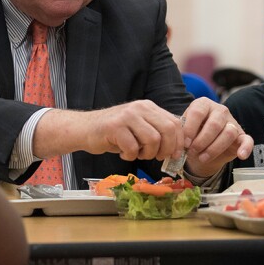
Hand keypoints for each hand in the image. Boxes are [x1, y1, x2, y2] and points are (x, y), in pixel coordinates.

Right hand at [38, 100, 183, 161]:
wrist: (84, 129)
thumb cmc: (114, 133)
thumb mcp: (139, 127)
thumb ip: (156, 131)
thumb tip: (178, 149)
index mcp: (148, 107)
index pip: (175, 122)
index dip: (179, 142)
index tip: (175, 155)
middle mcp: (140, 108)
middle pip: (167, 130)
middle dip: (166, 149)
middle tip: (157, 157)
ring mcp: (127, 116)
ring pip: (152, 139)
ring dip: (147, 154)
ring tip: (137, 154)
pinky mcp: (115, 127)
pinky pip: (133, 147)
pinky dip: (130, 156)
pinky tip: (123, 153)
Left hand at [181, 97, 253, 176]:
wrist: (202, 146)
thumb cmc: (192, 135)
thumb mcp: (184, 132)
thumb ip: (182, 134)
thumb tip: (181, 143)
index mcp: (203, 104)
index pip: (198, 112)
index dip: (190, 129)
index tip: (185, 143)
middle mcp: (220, 110)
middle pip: (214, 124)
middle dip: (201, 141)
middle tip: (192, 152)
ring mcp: (232, 122)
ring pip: (228, 133)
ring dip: (214, 148)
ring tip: (203, 157)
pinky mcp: (241, 136)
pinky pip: (248, 140)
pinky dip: (246, 148)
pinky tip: (241, 155)